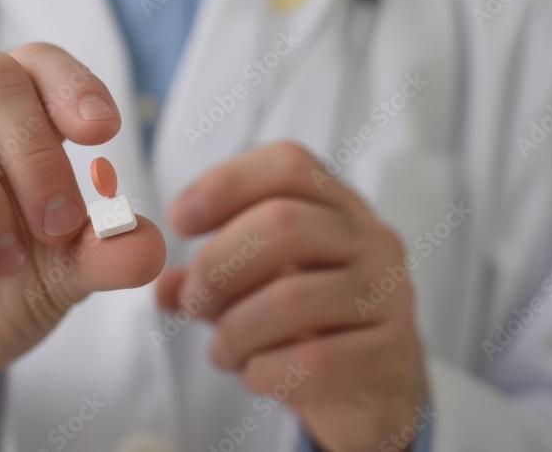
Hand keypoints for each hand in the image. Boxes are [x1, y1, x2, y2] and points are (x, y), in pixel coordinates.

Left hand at [157, 142, 428, 451]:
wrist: (377, 388)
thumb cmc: (309, 322)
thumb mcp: (254, 287)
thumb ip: (208, 278)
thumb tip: (161, 287)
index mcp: (338, 206)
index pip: (288, 163)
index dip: (226, 183)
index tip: (180, 220)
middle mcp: (370, 239)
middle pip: (282, 223)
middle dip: (218, 265)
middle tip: (194, 300)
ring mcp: (387, 295)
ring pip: (291, 298)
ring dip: (234, 329)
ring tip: (221, 350)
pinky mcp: (389, 355)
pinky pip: (312, 361)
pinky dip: (264, 370)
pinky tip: (254, 374)